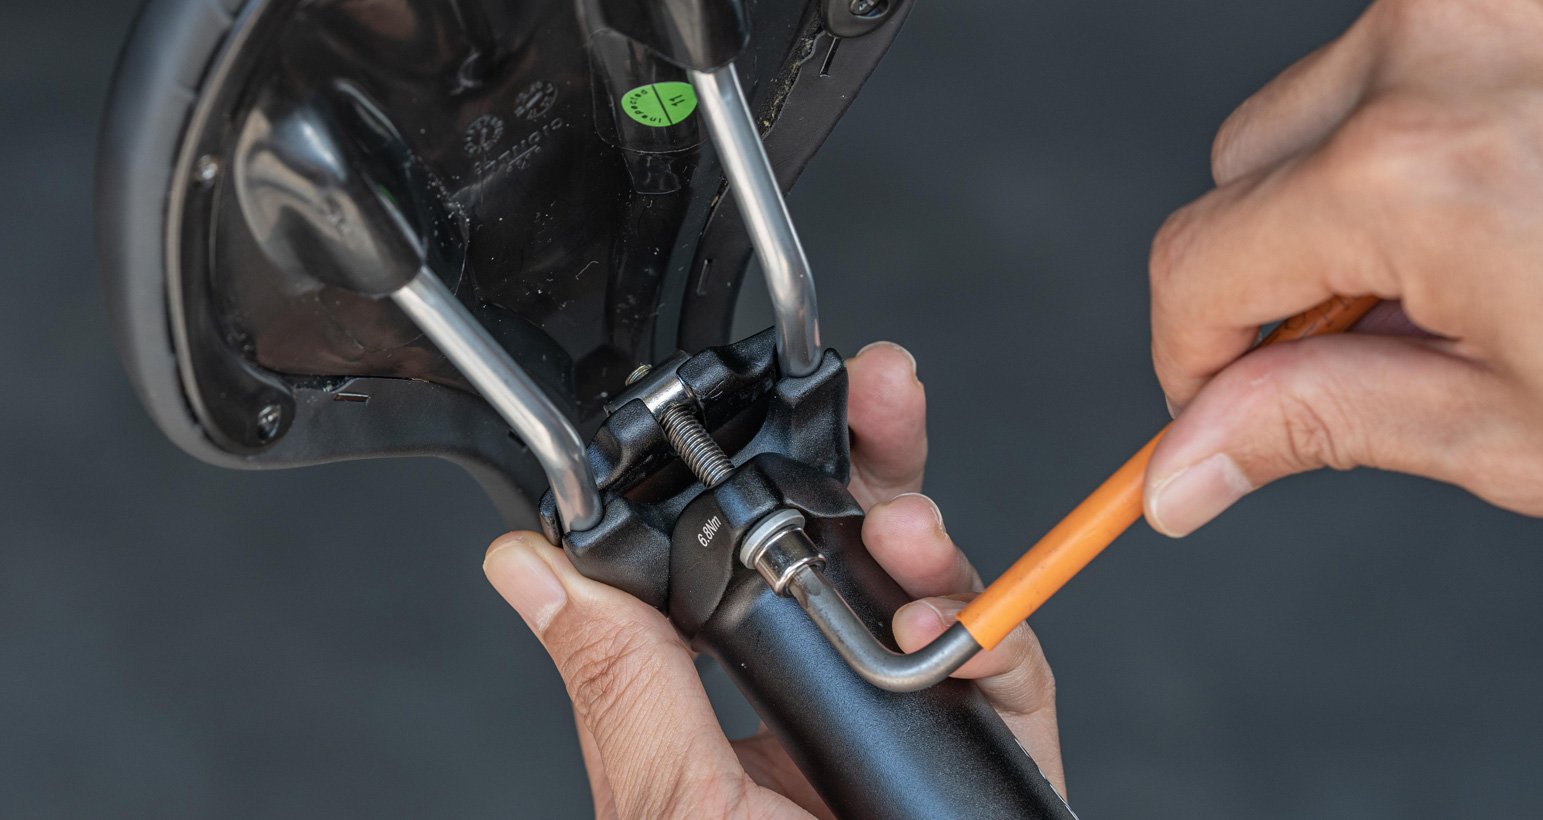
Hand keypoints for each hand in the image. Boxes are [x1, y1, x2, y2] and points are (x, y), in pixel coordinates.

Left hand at [482, 342, 1065, 817]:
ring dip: (924, 530)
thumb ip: (622, 677)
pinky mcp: (997, 756)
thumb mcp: (666, 806)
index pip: (744, 566)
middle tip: (874, 386)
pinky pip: (1011, 667)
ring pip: (938, 589)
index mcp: (731, 711)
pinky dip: (991, 621)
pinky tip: (943, 611)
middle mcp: (828, 707)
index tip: (747, 408)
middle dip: (868, 456)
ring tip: (900, 517)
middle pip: (853, 549)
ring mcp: (915, 724)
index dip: (753, 480)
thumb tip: (531, 568)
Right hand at [1146, 0, 1542, 536]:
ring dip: (1366, 183)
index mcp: (1415, 171)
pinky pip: (1441, 40)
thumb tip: (1181, 472)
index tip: (1223, 404)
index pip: (1198, 259)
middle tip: (1394, 340)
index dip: (1192, 357)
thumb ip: (1316, 424)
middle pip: (1249, 159)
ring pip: (1337, 91)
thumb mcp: (1518, 432)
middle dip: (1281, 263)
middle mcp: (1447, 39)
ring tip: (1507, 260)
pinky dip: (1454, 117)